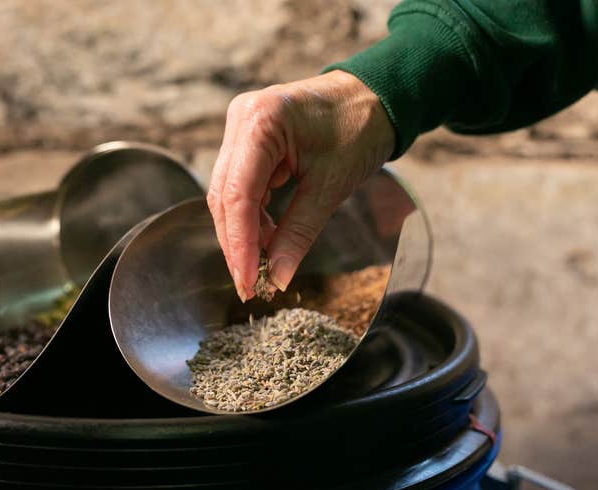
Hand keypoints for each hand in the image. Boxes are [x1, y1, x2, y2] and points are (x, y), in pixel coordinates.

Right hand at [206, 70, 394, 300]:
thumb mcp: (331, 186)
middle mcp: (241, 119)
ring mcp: (241, 127)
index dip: (240, 244)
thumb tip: (277, 276)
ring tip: (264, 265)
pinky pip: (240, 184)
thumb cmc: (359, 128)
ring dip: (243, 232)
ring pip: (227, 193)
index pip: (237, 195)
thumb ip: (299, 233)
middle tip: (250, 285)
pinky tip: (268, 237)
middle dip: (236, 243)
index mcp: (260, 121)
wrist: (374, 96)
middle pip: (224, 196)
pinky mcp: (247, 138)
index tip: (248, 281)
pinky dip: (252, 215)